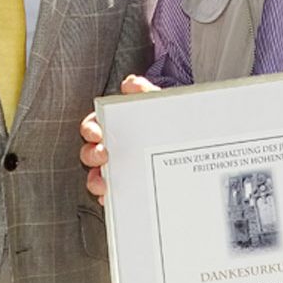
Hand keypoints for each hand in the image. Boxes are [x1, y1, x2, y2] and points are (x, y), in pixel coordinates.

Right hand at [79, 74, 158, 205]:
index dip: (90, 128)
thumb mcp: (159, 105)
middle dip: (91, 154)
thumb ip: (145, 93)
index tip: (98, 133)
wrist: (193, 148)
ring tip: (105, 182)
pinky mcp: (125, 190)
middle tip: (103, 155)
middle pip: (89, 152)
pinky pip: (111, 197)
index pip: (93, 125)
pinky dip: (110, 198)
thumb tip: (131, 84)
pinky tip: (115, 196)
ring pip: (95, 177)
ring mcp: (118, 170)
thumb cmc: (168, 124)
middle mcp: (113, 149)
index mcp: (116, 127)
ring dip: (95, 180)